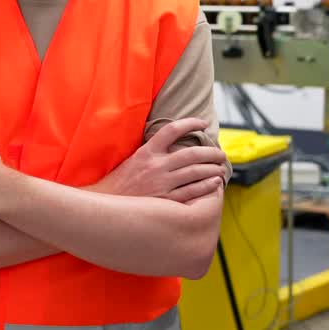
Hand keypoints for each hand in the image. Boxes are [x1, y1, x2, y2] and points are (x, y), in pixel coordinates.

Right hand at [93, 118, 227, 203]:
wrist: (107, 206)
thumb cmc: (120, 183)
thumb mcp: (133, 160)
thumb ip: (152, 152)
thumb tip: (174, 143)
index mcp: (147, 152)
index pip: (172, 130)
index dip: (190, 123)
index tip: (203, 123)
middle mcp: (156, 166)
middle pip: (191, 153)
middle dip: (211, 152)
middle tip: (221, 153)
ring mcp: (162, 184)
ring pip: (195, 172)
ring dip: (212, 168)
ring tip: (221, 167)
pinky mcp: (165, 201)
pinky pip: (192, 192)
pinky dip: (207, 186)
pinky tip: (215, 182)